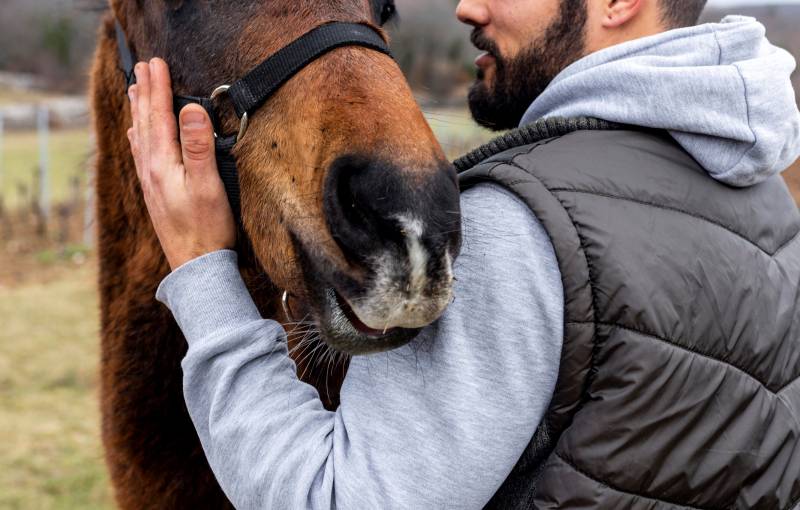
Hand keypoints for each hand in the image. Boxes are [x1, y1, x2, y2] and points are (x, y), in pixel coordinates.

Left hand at [127, 58, 234, 269]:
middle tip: (142, 66)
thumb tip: (191, 109)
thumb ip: (198, 146)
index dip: (159, 88)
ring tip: (134, 90)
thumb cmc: (207, 227)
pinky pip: (140, 154)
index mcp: (162, 163)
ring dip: (138, 110)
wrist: (196, 266)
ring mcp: (150, 182)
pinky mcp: (155, 193)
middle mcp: (150, 169)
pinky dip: (137, 136)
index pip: (159, 116)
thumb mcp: (208, 185)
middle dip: (144, 92)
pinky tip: (136, 135)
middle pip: (144, 122)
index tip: (157, 62)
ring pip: (139, 136)